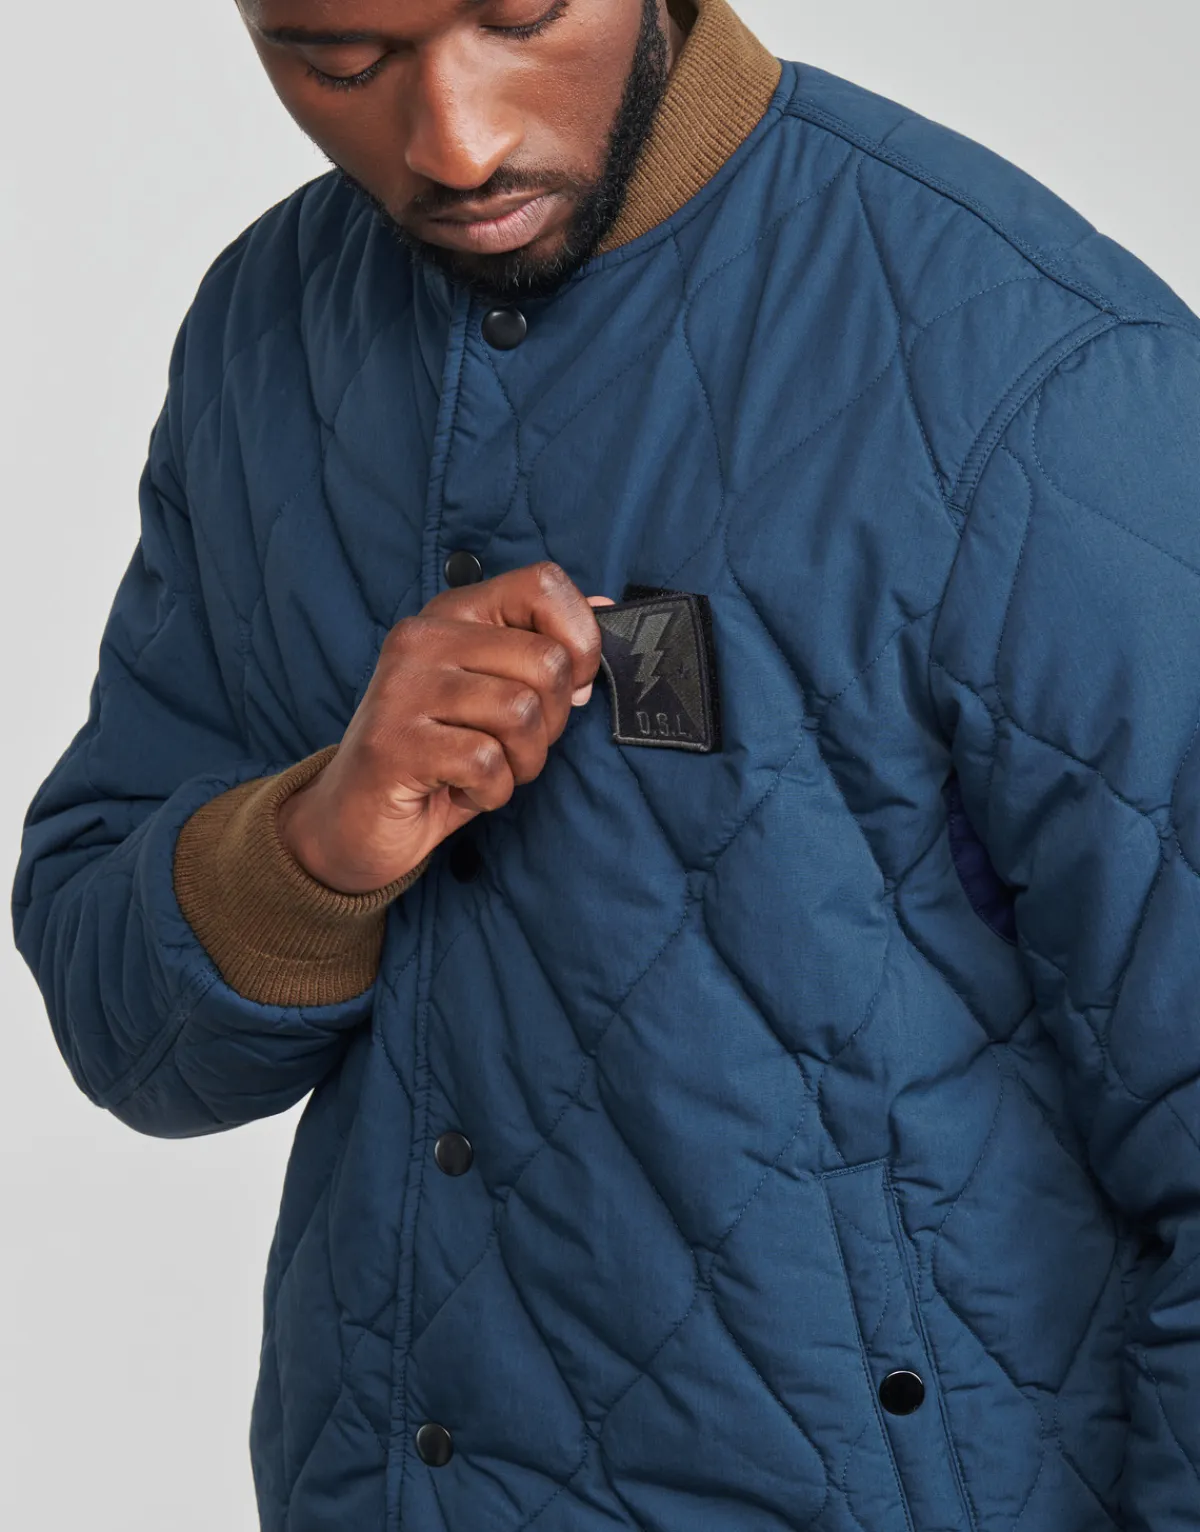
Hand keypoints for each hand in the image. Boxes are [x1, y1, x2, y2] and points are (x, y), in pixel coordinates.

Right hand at [276, 563, 607, 893]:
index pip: (540, 584)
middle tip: (514, 747)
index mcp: (453, 614)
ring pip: (522, 713)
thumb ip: (542, 650)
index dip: (580, 639)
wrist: (355, 820)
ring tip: (488, 771)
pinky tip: (462, 790)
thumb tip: (604, 605)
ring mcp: (403, 687)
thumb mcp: (495, 695)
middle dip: (553, 723)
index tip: (572, 683)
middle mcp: (423, 638)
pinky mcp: (394, 743)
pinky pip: (488, 762)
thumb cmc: (439, 756)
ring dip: (523, 762)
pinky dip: (493, 791)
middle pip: (546, 663)